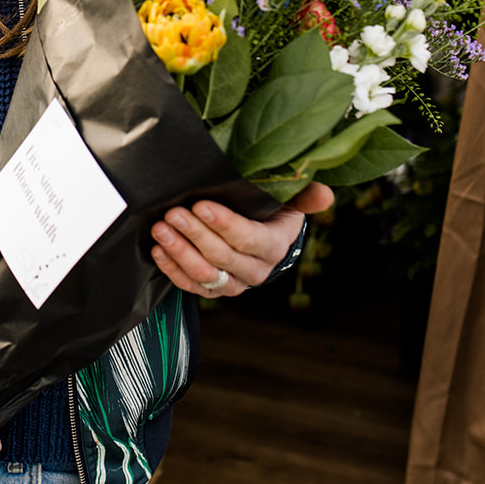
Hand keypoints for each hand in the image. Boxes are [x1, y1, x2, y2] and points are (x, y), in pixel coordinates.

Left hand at [150, 182, 332, 298]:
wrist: (261, 237)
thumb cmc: (271, 211)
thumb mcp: (288, 198)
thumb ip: (304, 194)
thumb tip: (326, 194)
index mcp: (274, 246)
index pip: (248, 239)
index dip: (224, 224)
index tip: (200, 205)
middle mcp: (255, 270)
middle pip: (222, 257)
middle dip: (195, 234)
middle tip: (173, 214)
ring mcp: (233, 283)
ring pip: (205, 276)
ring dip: (180, 253)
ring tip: (160, 230)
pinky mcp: (212, 289)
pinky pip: (191, 287)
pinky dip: (172, 270)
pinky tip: (158, 251)